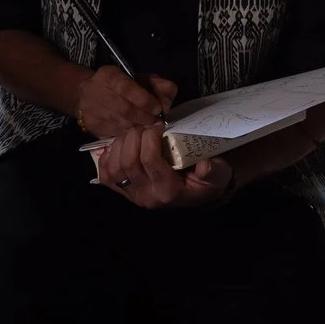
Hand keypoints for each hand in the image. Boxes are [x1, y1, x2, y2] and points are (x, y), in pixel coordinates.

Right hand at [75, 65, 175, 139]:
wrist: (84, 95)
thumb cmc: (118, 85)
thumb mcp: (136, 77)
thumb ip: (155, 83)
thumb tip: (168, 92)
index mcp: (110, 77)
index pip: (127, 89)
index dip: (145, 100)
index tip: (157, 108)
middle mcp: (99, 94)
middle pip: (126, 110)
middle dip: (145, 117)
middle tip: (156, 121)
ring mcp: (94, 113)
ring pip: (122, 125)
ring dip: (139, 128)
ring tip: (148, 127)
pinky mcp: (94, 128)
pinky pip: (116, 135)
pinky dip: (129, 136)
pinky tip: (136, 134)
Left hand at [92, 124, 231, 209]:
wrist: (198, 191)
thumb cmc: (207, 179)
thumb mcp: (218, 174)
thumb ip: (214, 171)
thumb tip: (204, 165)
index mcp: (169, 191)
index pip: (150, 161)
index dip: (150, 138)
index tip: (159, 126)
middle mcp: (147, 196)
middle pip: (128, 162)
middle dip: (134, 138)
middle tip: (145, 127)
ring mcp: (133, 195)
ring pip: (114, 167)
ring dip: (120, 144)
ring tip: (133, 134)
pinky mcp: (124, 191)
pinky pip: (106, 175)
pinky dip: (108, 157)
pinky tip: (119, 146)